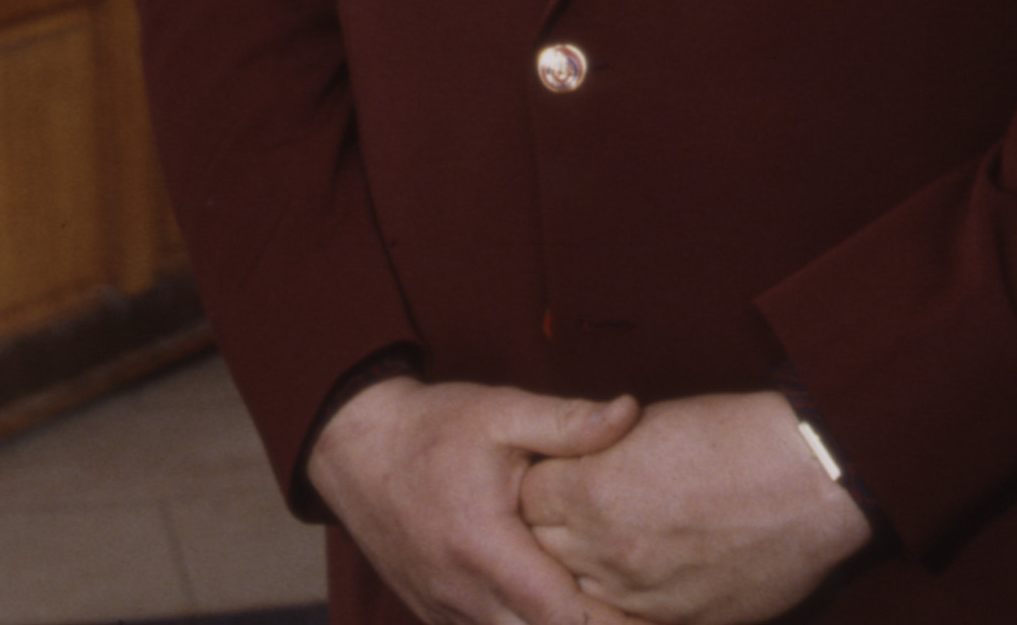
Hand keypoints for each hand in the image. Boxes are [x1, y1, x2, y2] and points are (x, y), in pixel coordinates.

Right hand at [308, 375, 646, 624]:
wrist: (356, 449)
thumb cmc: (434, 428)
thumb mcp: (501, 411)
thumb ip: (567, 422)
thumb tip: (630, 412)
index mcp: (487, 548)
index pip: (563, 616)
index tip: (660, 620)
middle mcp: (465, 595)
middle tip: (650, 620)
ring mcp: (447, 614)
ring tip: (613, 616)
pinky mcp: (437, 618)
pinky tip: (560, 617)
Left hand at [516, 392, 871, 624]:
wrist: (811, 480)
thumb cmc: (737, 437)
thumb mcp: (651, 426)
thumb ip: (600, 454)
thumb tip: (577, 467)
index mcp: (592, 491)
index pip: (526, 495)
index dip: (540, 482)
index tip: (552, 476)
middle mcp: (606, 549)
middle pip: (540, 551)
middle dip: (547, 531)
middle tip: (568, 514)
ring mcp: (641, 593)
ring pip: (578, 594)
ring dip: (581, 572)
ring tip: (605, 546)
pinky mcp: (677, 621)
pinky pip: (626, 621)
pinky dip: (621, 603)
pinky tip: (636, 580)